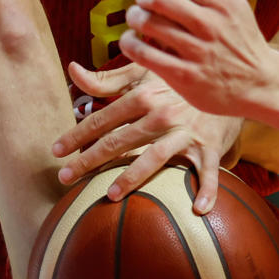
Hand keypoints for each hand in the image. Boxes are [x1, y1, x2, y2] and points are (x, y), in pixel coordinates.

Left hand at [53, 62, 240, 214]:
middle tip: (65, 177)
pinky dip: (207, 189)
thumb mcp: (142, 75)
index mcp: (143, 95)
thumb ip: (106, 79)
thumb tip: (72, 70)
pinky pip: (208, 171)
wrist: (223, 83)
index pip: (102, 118)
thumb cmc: (175, 84)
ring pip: (155, 156)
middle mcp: (162, 114)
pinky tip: (198, 209)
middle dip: (90, 160)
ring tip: (110, 194)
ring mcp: (186, 131)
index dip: (77, 135)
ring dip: (133, 176)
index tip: (55, 151)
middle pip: (119, 140)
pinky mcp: (210, 146)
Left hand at [120, 0, 277, 119]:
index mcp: (222, 3)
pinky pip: (145, 55)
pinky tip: (131, 40)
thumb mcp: (234, 3)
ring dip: (134, 17)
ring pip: (149, 25)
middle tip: (142, 0)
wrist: (259, 83)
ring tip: (136, 18)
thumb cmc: (242, 38)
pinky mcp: (185, 77)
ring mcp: (198, 52)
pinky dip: (130, 44)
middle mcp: (211, 26)